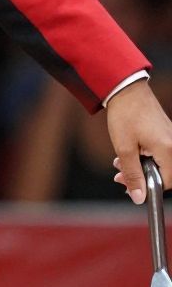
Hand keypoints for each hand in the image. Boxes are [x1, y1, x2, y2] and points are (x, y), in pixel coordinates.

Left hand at [107, 79, 171, 202]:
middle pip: (163, 174)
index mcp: (169, 151)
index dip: (145, 186)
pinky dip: (143, 156)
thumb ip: (132, 174)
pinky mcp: (165, 134)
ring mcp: (171, 139)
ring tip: (119, 162)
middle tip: (120, 175)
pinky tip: (128, 152)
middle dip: (140, 176)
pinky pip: (159, 153)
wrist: (125, 88)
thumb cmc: (125, 115)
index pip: (164, 183)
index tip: (126, 185)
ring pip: (159, 164)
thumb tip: (138, 198)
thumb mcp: (124, 147)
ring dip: (139, 166)